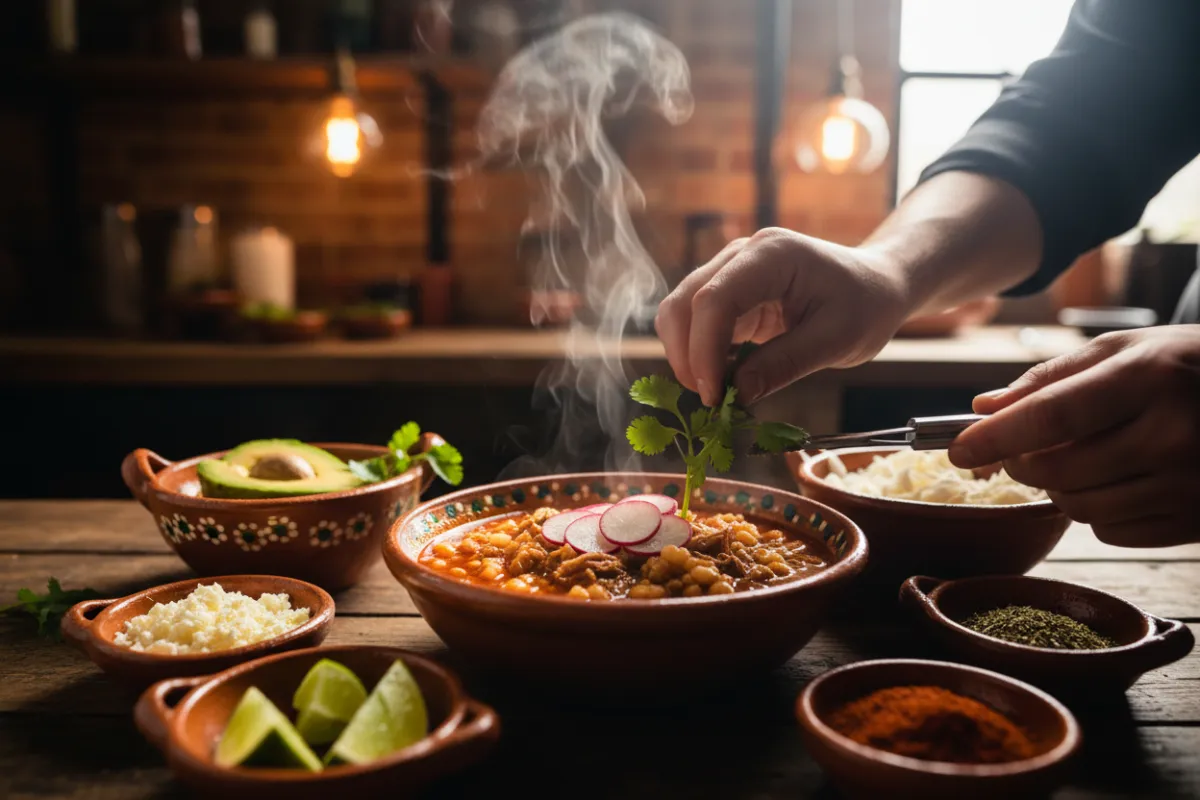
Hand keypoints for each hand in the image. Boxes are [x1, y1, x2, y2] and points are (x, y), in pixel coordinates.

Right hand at [654, 228, 910, 405]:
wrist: (876, 286)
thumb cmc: (866, 306)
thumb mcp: (836, 340)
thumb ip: (785, 364)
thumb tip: (736, 395)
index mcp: (772, 255)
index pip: (715, 299)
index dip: (704, 350)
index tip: (713, 396)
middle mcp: (741, 256)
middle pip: (684, 302)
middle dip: (686, 356)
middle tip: (710, 401)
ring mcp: (731, 272)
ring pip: (680, 313)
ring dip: (687, 357)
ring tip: (717, 393)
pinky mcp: (729, 294)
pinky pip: (696, 324)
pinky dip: (699, 355)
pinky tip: (723, 379)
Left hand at [949, 326, 1199, 546]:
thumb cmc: (1186, 366)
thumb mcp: (1123, 351)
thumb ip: (1049, 378)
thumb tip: (984, 408)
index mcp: (1148, 379)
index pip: (1051, 416)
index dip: (995, 436)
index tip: (957, 449)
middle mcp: (1173, 435)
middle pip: (1056, 471)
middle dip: (1023, 462)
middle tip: (1022, 446)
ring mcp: (1189, 485)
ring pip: (1078, 507)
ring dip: (1059, 488)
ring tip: (1081, 456)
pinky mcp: (1196, 521)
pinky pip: (1112, 531)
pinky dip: (1098, 510)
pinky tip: (1122, 478)